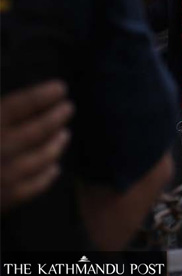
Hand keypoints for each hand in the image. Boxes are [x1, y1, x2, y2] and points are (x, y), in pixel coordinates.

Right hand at [0, 80, 73, 212]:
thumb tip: (13, 103)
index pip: (18, 106)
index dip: (41, 95)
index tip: (61, 87)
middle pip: (35, 130)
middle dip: (54, 118)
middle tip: (68, 108)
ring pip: (39, 158)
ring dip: (55, 145)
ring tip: (65, 134)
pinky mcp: (1, 200)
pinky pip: (32, 188)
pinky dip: (46, 177)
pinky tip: (55, 168)